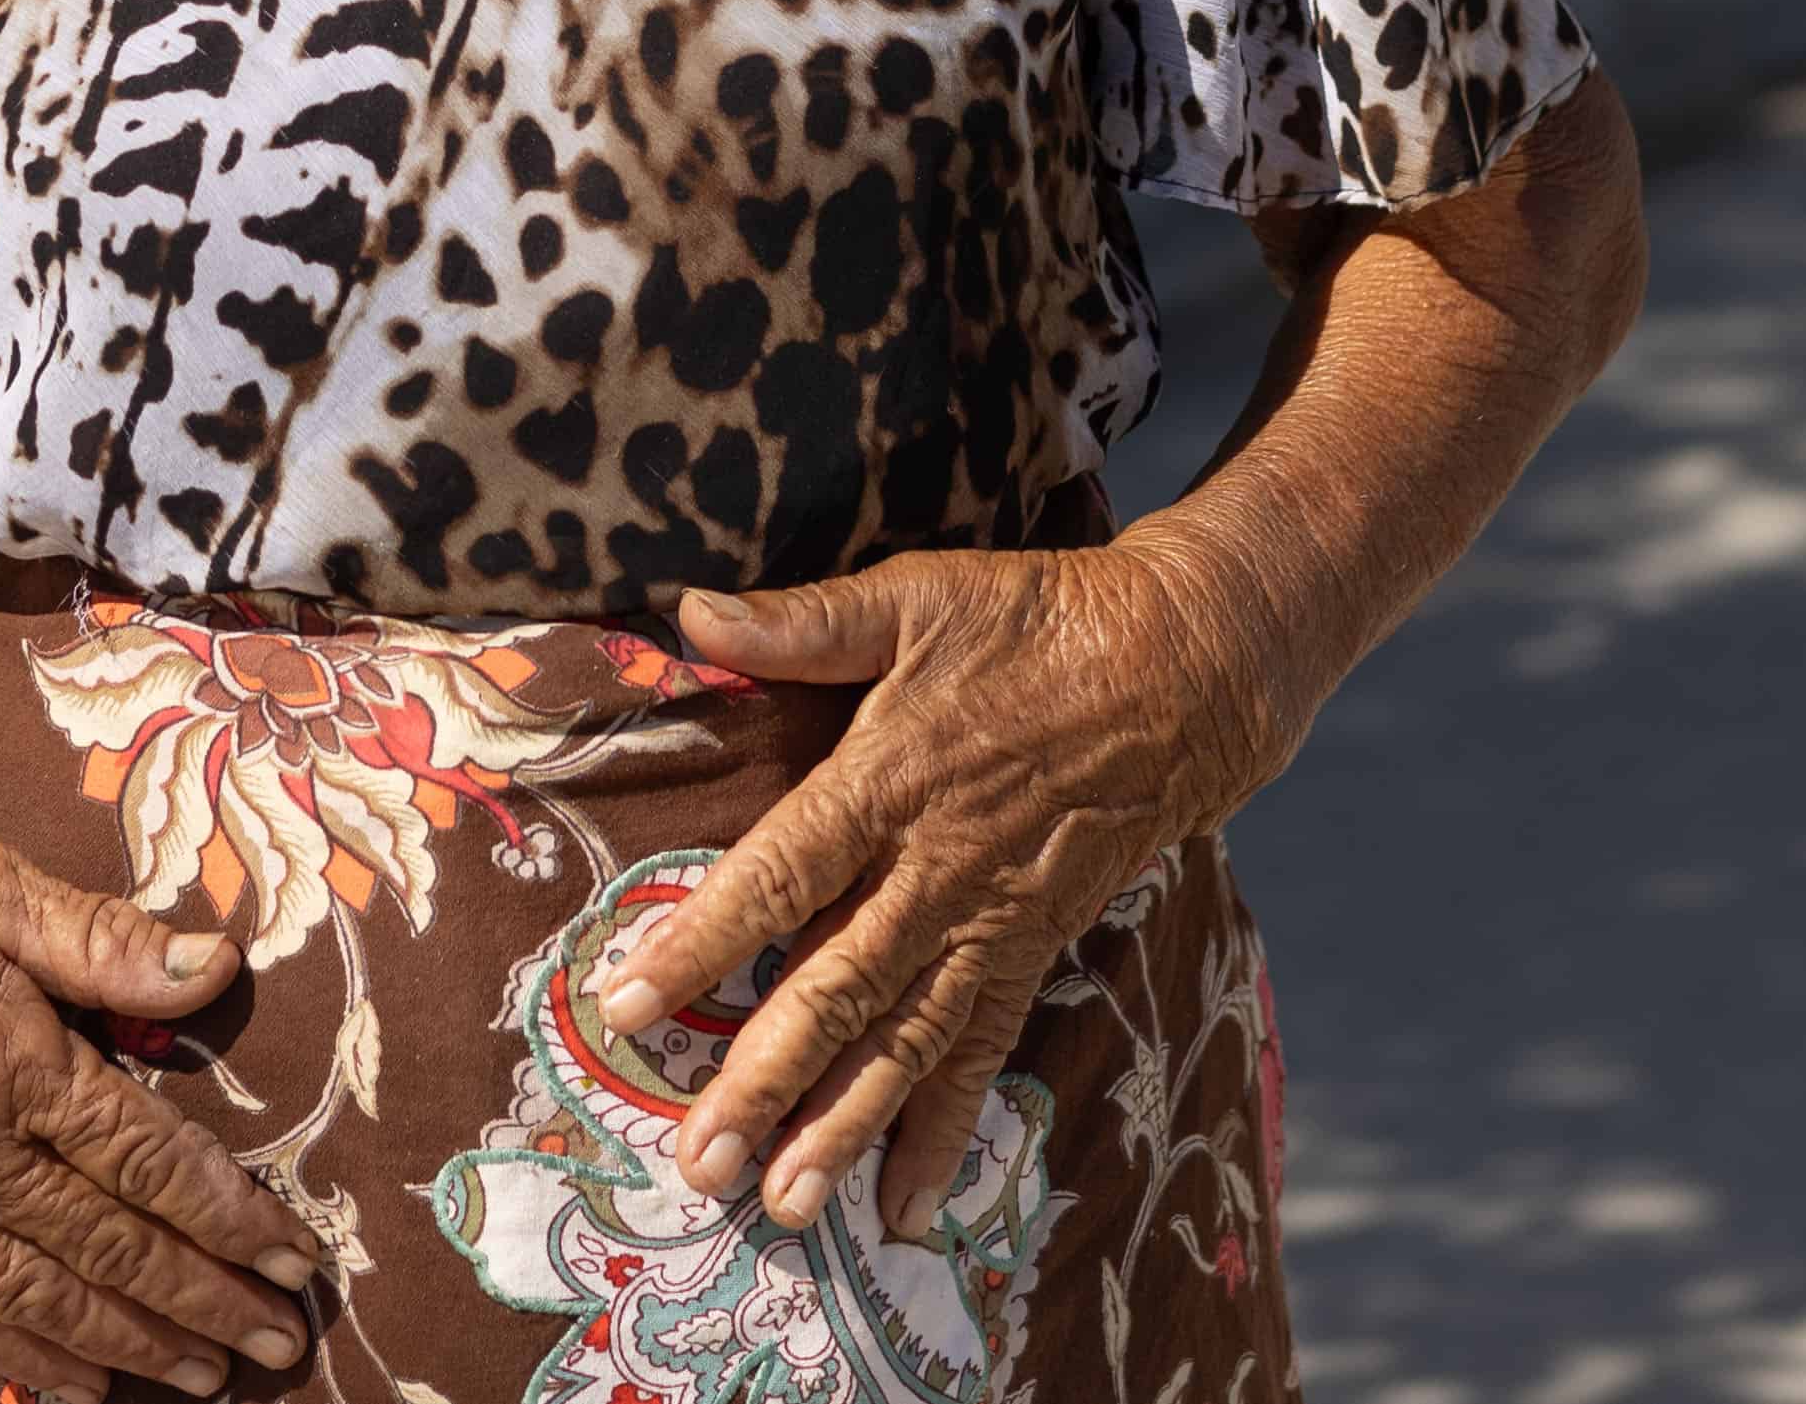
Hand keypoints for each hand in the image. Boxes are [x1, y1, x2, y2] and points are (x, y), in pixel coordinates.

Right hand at [0, 790, 326, 1400]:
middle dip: (206, 1303)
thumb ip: (105, 938)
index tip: (297, 1260)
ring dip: (134, 1346)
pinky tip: (83, 1384)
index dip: (230, 1219)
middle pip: (110, 1248)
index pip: (146, 1162)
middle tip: (280, 1345)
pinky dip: (26, 1355)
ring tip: (210, 1378)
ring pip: (43, 1299)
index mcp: (8, 1065)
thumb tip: (217, 966)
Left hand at [592, 532, 1305, 1239]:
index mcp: (887, 781)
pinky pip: (982, 1054)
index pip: (779, 872)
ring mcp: (986, 923)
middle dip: (762, 1080)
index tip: (623, 1003)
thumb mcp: (916, 597)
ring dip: (841, 1128)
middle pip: (837, 989)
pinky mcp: (1030, 952)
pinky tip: (903, 1207)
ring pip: (904, 1042)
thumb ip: (803, 622)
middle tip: (696, 1161)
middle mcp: (933, 872)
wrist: (1182, 673)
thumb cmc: (1036, 624)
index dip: (701, 939)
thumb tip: (689, 612)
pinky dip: (943, 1132)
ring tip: (781, 1207)